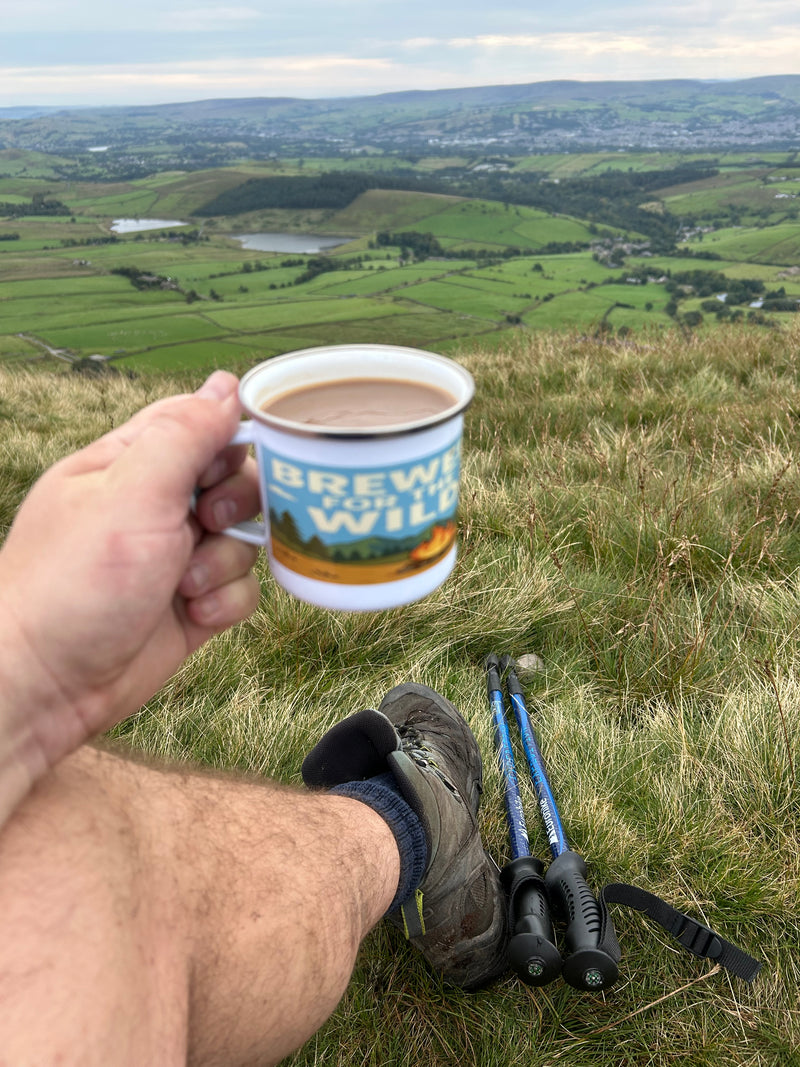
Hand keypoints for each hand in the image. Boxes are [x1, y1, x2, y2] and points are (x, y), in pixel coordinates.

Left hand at [0, 371, 260, 820]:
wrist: (48, 685)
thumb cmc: (76, 581)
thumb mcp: (132, 493)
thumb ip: (184, 435)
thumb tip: (228, 384)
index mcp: (128, 464)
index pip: (197, 424)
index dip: (227, 439)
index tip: (227, 466)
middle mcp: (154, 507)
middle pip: (233, 480)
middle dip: (236, 503)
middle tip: (207, 523)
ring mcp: (174, 559)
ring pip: (242, 539)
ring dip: (225, 562)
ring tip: (186, 586)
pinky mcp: (192, 606)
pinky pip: (239, 590)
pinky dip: (225, 603)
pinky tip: (194, 616)